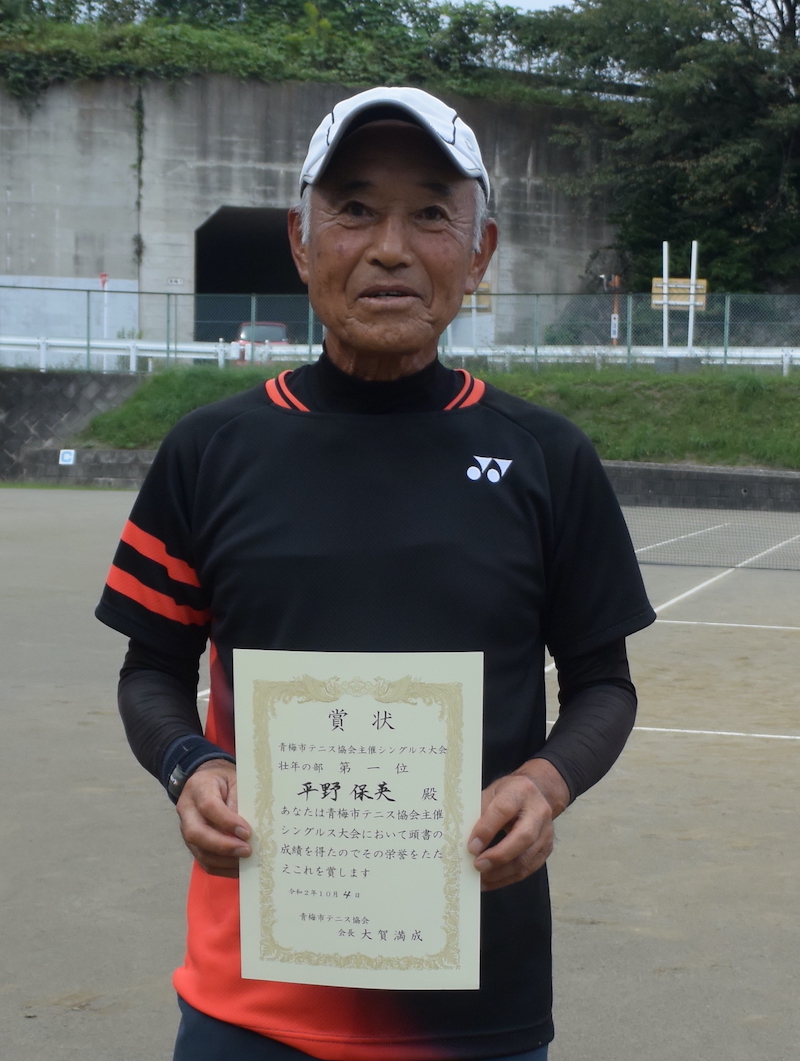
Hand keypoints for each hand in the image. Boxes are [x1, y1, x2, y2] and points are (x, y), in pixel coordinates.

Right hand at [176, 760, 251, 877]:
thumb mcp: (235, 779)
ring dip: (223, 861)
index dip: (227, 822)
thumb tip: (245, 828)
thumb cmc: (224, 779)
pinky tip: (238, 869)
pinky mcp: (192, 843)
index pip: (209, 807)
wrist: (205, 780)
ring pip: (198, 851)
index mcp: (199, 788)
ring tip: (245, 862)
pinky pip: (202, 860)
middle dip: (223, 846)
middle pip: (196, 833)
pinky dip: (220, 868)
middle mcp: (187, 810)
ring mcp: (186, 828)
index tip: (247, 832)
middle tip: (247, 851)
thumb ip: (239, 799)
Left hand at [467, 759, 569, 891]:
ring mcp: (546, 832)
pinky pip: (528, 869)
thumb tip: (461, 839)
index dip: (487, 829)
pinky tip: (491, 881)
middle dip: (498, 856)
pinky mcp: (547, 849)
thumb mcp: (491, 793)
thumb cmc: (508, 794)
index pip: (504, 810)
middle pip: (523, 837)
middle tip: (477, 866)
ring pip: (526, 858)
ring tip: (481, 879)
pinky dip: (507, 878)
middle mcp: (538, 811)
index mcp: (520, 792)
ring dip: (501, 873)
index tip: (471, 846)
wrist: (536, 793)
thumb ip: (480, 813)